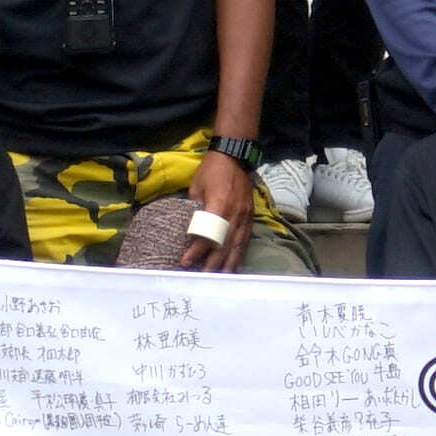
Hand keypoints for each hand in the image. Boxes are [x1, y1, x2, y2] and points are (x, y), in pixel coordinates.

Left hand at [179, 151, 253, 271]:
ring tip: (220, 279)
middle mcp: (235, 214)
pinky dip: (239, 255)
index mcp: (220, 205)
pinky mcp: (250, 217)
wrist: (235, 156)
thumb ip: (194, 209)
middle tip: (202, 279)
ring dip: (228, 264)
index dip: (196, 250)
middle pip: (224, 244)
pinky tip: (234, 266)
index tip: (185, 262)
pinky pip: (245, 240)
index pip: (207, 234)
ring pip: (237, 246)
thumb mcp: (196, 187)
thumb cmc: (211, 170)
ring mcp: (245, 216)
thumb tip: (188, 228)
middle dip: (213, 263)